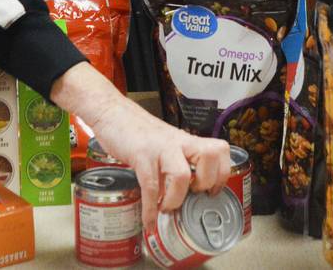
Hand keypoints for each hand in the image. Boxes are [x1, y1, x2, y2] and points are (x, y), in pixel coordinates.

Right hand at [51, 62, 229, 226]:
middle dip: (206, 182)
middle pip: (210, 156)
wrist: (111, 111)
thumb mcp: (163, 143)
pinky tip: (148, 219)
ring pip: (182, 175)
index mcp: (186, 140)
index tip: (212, 191)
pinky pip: (150, 186)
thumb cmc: (137, 130)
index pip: (219, 150)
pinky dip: (150, 208)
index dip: (222, 173)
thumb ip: (174, 163)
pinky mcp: (140, 155)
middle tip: (193, 195)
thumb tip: (179, 194)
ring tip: (167, 207)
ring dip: (176, 199)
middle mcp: (178, 142)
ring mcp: (160, 147)